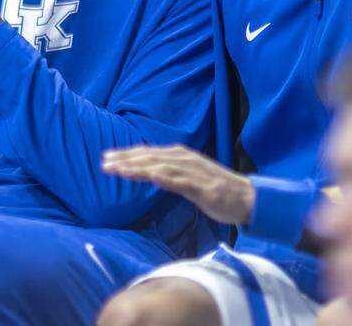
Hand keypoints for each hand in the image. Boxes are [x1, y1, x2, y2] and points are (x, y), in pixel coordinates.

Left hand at [102, 145, 255, 224]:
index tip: (107, 157)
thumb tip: (152, 174)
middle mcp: (186, 159)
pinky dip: (165, 177)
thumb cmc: (217, 190)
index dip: (128, 154)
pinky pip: (181, 181)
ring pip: (162, 166)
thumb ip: (172, 174)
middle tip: (104, 162)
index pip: (149, 153)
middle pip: (151, 157)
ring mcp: (194, 172)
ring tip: (120, 170)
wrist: (247, 198)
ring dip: (139, 167)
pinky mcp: (203, 187)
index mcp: (181, 157)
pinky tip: (151, 177)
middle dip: (126, 159)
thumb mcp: (190, 178)